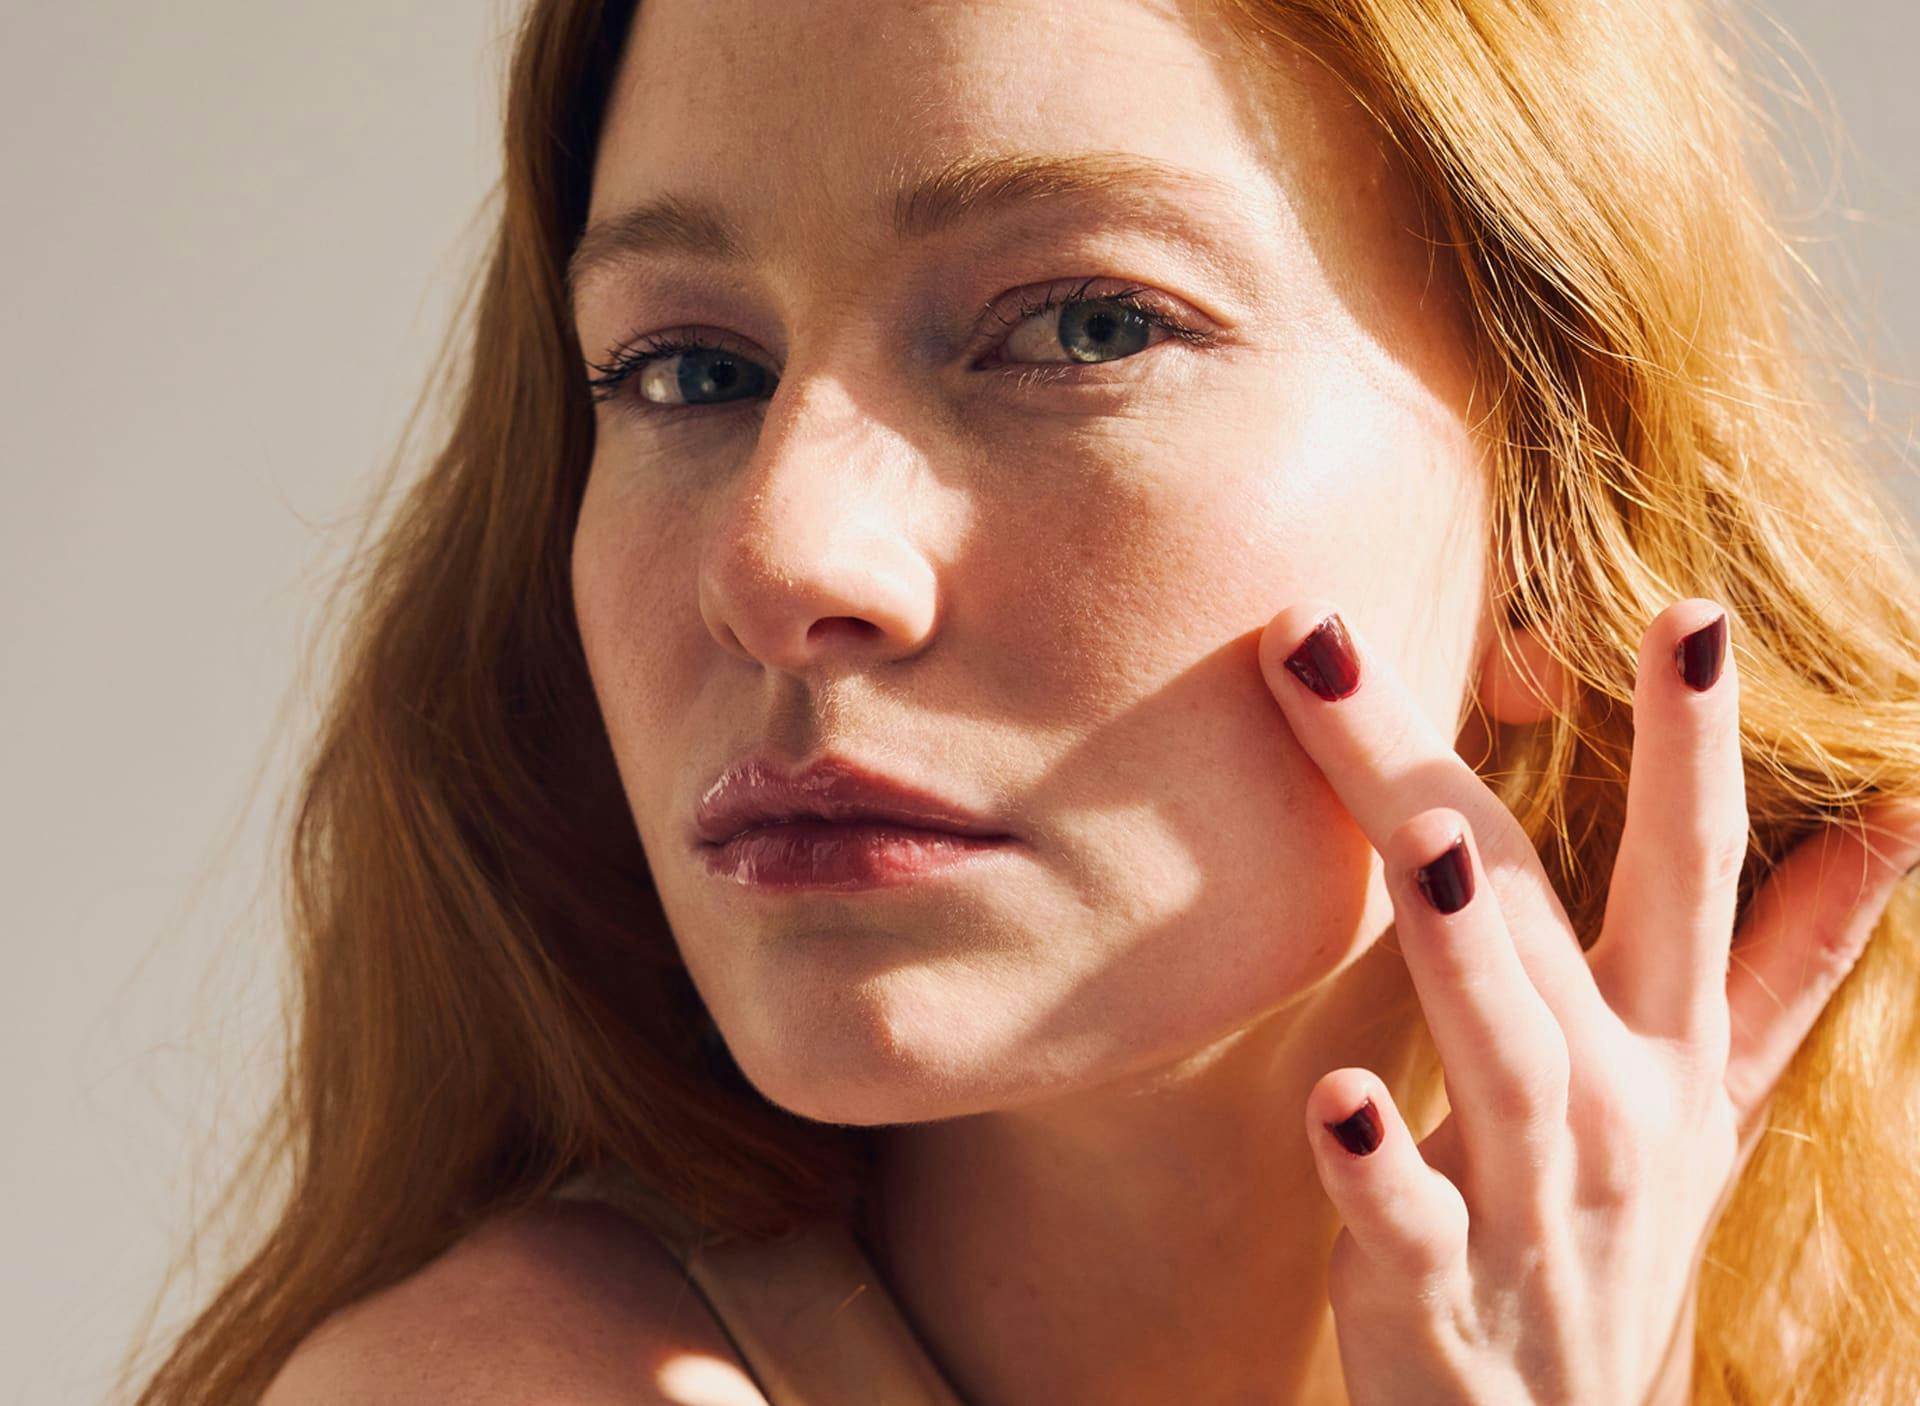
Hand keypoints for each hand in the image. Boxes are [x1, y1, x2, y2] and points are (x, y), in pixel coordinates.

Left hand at [1256, 598, 1919, 1405]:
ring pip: (1501, 1052)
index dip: (1697, 741)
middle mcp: (1613, 1101)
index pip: (1692, 866)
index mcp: (1665, 1040)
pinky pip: (1409, 1221)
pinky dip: (1376, 1167)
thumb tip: (1892, 823)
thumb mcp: (1718, 1097)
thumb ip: (1783, 963)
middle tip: (1323, 630)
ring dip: (1461, 952)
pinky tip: (1331, 1100)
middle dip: (1433, 767)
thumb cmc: (1616, 1232)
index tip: (1685, 609)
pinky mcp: (1439, 1287)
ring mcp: (1530, 1198)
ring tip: (1417, 844)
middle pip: (1528, 907)